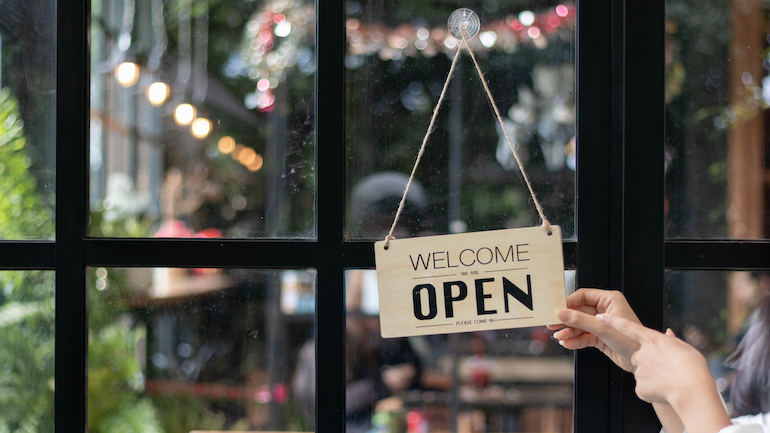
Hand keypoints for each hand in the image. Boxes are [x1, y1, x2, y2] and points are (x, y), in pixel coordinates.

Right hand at [547, 288, 641, 371]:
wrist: (642, 362)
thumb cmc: (633, 341)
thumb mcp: (603, 328)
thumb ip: (581, 320)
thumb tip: (562, 313)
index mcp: (609, 300)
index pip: (583, 296)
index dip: (569, 302)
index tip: (557, 309)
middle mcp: (605, 310)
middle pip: (579, 311)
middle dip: (566, 320)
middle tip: (552, 324)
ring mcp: (602, 324)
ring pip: (580, 325)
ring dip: (569, 332)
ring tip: (560, 337)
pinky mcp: (601, 337)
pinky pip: (584, 336)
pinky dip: (575, 340)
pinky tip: (568, 343)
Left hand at [597, 313, 730, 432]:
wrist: (692, 392)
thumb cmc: (693, 369)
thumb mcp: (686, 348)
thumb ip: (673, 341)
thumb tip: (668, 333)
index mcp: (653, 340)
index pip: (627, 327)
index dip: (613, 321)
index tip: (601, 316)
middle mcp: (642, 353)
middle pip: (639, 356)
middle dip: (649, 361)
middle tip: (666, 369)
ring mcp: (639, 370)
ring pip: (642, 372)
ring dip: (653, 376)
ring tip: (670, 380)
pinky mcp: (639, 387)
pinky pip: (644, 387)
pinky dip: (653, 390)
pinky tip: (665, 390)